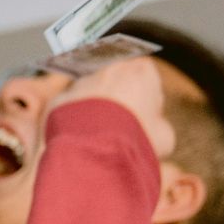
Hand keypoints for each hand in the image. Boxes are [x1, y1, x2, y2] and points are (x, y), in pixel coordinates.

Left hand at [47, 58, 174, 159]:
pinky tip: (77, 142)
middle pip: (114, 83)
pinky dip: (70, 124)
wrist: (97, 152)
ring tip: (97, 140)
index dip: (146, 100)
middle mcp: (107, 70)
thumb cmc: (136, 142)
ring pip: (88, 95)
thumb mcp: (165, 137)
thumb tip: (154, 128)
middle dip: (116, 101)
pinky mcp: (58, 102)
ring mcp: (80, 84)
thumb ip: (159, 124)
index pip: (146, 78)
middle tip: (119, 130)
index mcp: (140, 72)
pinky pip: (66, 111)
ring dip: (91, 111)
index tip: (144, 119)